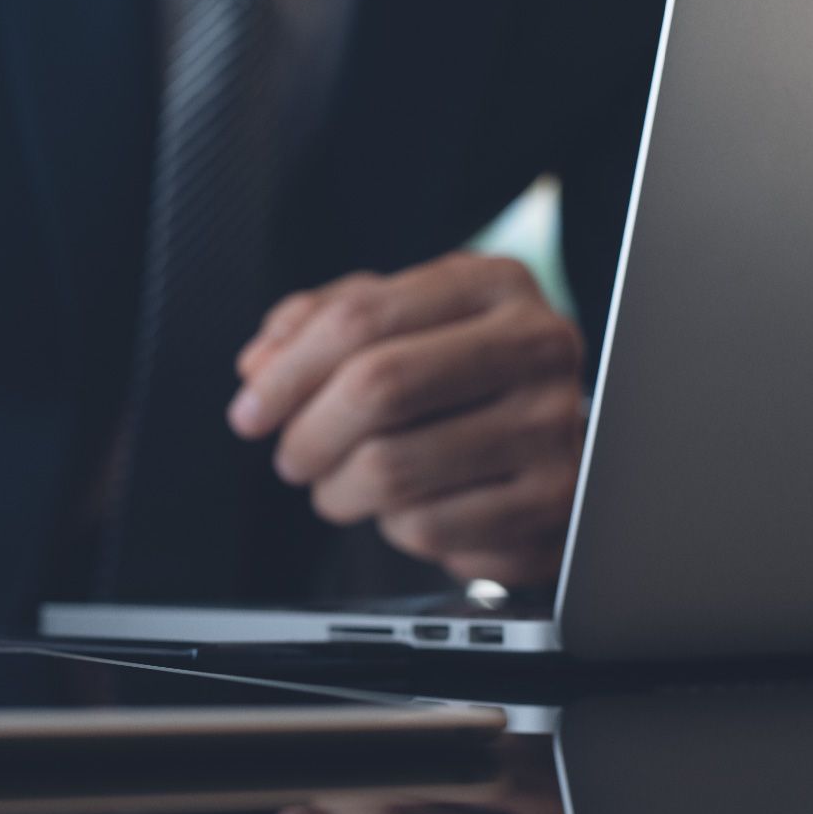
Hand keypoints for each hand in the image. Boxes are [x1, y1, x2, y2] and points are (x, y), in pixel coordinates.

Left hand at [228, 254, 585, 585]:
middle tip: (292, 457)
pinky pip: (429, 528)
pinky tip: (410, 508)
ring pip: (392, 469)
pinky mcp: (551, 503)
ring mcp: (553, 426)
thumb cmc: (466, 382)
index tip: (250, 410)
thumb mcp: (401, 326)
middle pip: (377, 388)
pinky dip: (395, 528)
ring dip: (340, 491)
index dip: (287, 373)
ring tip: (343, 486)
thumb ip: (322, 326)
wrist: (562, 446)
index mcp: (493, 284)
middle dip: (308, 434)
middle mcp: (537, 346)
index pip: (361, 319)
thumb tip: (259, 365)